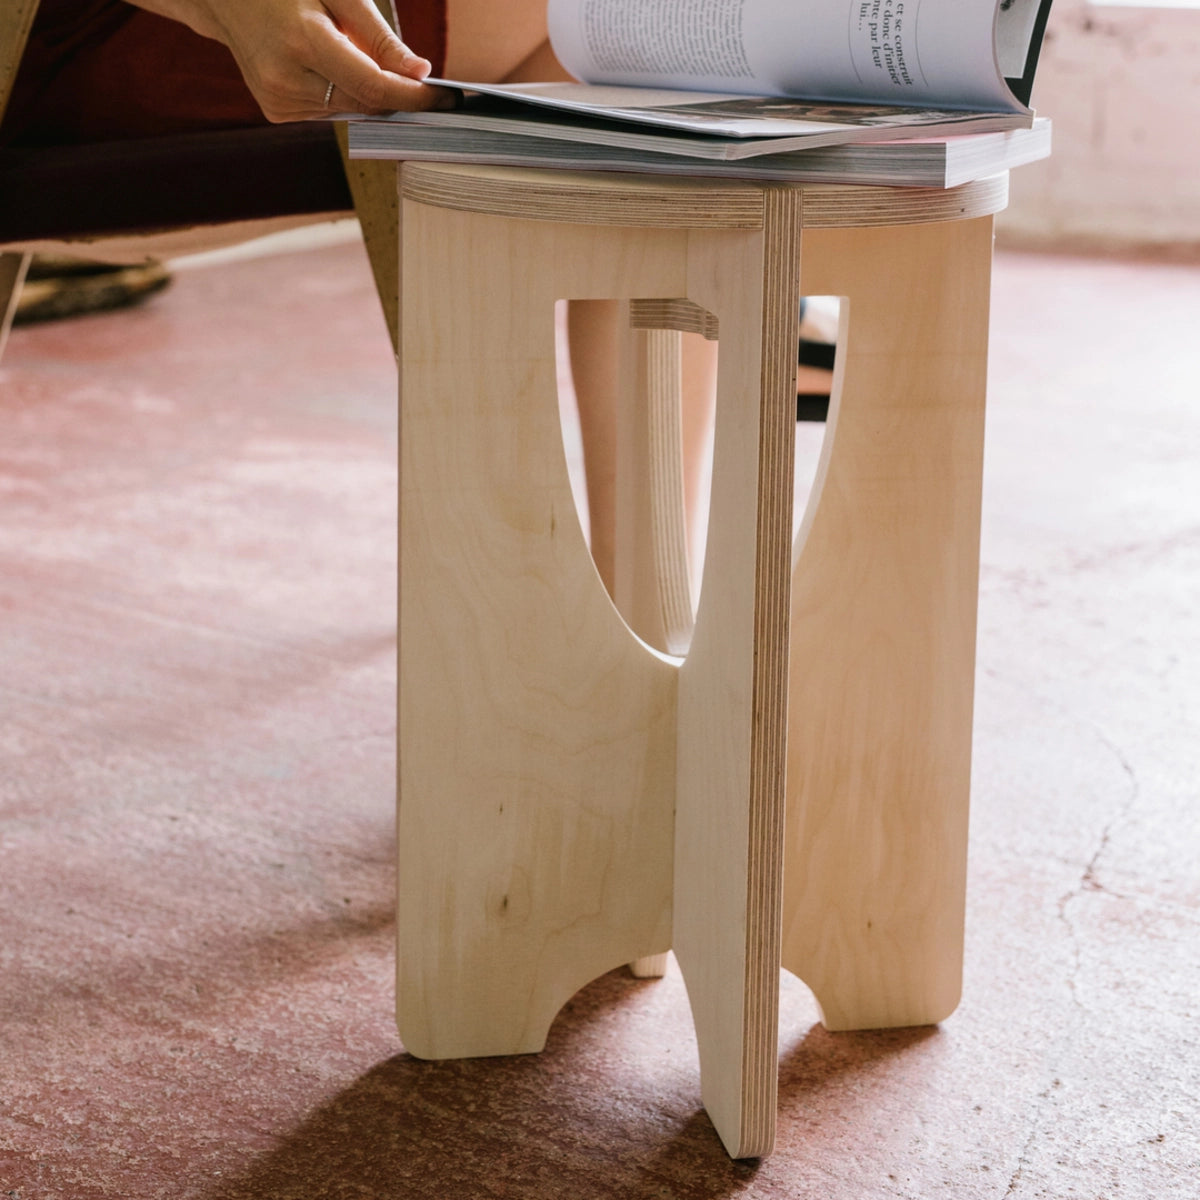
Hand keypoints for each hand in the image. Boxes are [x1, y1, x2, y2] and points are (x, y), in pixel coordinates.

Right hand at [128, 0, 454, 119]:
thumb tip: (418, 73)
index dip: (414, 96)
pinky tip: (323, 67)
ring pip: (350, 110)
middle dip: (394, 91)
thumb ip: (379, 37)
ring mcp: (279, 101)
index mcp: (303, 41)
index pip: (374, 88)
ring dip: (363, 90)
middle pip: (365, 103)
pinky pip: (329, 112)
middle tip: (410, 72)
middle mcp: (287, 79)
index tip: (446, 97)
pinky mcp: (277, 112)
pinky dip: (340, 94)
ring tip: (343, 52)